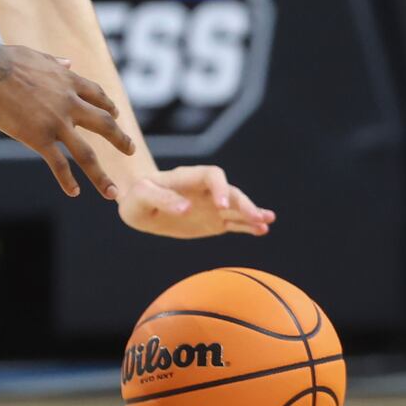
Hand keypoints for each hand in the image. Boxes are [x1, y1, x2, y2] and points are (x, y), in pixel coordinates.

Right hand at [0, 44, 134, 196]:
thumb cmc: (7, 59)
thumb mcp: (38, 56)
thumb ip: (56, 63)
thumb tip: (67, 63)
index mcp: (68, 82)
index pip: (98, 96)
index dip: (109, 106)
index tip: (116, 114)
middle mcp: (69, 104)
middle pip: (104, 125)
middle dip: (120, 139)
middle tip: (131, 149)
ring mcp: (56, 123)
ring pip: (86, 154)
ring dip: (101, 175)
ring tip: (113, 192)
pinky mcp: (38, 137)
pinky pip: (58, 163)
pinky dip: (67, 180)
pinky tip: (75, 192)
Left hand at [118, 165, 275, 238]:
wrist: (140, 205)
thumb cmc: (137, 196)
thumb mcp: (142, 197)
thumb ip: (162, 199)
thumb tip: (186, 208)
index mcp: (187, 179)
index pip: (211, 175)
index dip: (219, 187)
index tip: (221, 204)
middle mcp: (204, 190)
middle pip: (230, 191)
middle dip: (244, 203)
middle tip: (257, 217)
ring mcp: (211, 205)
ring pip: (236, 207)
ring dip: (253, 213)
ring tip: (268, 221)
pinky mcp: (214, 221)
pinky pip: (234, 222)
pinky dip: (248, 226)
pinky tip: (262, 230)